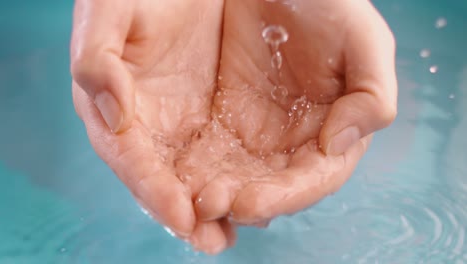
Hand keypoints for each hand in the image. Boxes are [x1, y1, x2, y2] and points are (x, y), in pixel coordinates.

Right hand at [70, 0, 231, 253]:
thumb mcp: (109, 14)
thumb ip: (98, 61)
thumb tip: (112, 116)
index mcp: (113, 105)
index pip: (131, 158)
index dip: (153, 189)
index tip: (181, 214)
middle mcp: (145, 125)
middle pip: (163, 180)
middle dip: (187, 214)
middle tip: (213, 242)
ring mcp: (178, 122)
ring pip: (193, 175)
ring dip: (212, 207)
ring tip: (233, 234)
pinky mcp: (208, 115)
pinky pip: (221, 154)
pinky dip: (233, 179)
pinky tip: (252, 199)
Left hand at [179, 0, 396, 241]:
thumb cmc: (329, 3)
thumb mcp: (365, 42)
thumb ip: (372, 97)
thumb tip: (336, 145)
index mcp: (333, 129)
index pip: (312, 179)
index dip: (284, 197)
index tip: (251, 203)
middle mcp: (296, 140)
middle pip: (271, 187)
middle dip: (243, 202)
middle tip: (211, 204)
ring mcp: (259, 131)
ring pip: (238, 176)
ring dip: (217, 192)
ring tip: (192, 200)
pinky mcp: (227, 116)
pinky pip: (212, 151)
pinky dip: (198, 170)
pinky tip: (180, 180)